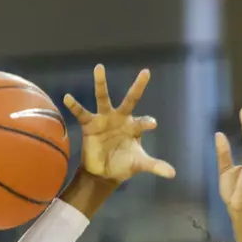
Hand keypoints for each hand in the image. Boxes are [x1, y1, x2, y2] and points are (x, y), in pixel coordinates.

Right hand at [63, 66, 175, 183]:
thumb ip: (155, 165)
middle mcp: (121, 119)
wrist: (104, 172)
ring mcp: (105, 119)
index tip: (152, 124)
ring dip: (100, 83)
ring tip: (99, 67)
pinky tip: (68, 97)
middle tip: (146, 73)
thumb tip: (173, 174)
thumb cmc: (124, 164)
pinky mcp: (90, 125)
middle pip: (130, 99)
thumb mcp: (139, 164)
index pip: (143, 121)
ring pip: (103, 98)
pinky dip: (74, 106)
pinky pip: (82, 113)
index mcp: (134, 127)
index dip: (147, 122)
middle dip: (138, 87)